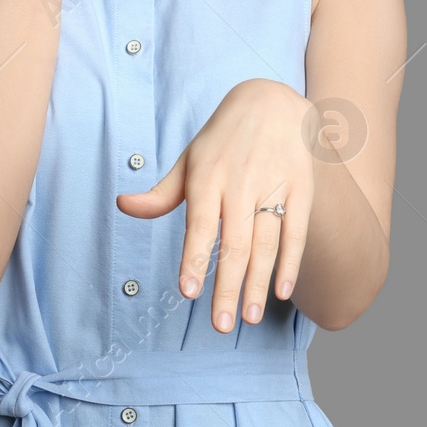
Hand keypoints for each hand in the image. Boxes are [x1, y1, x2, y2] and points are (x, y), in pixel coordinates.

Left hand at [115, 79, 313, 332]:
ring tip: (249, 318)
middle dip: (227, 287)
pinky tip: (282, 291)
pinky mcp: (302, 186)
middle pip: (234, 243)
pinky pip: (296, 231)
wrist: (272, 102)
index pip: (199, 225)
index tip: (188, 292)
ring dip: (258, 284)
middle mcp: (241, 182)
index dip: (194, 259)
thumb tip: (123, 206)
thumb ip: (161, 193)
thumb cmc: (222, 141)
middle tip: (220, 325)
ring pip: (266, 243)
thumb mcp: (189, 160)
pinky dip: (290, 263)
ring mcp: (274, 184)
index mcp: (207, 177)